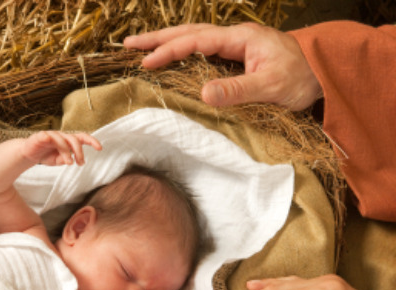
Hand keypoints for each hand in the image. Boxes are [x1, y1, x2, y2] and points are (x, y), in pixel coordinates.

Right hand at [21, 131, 101, 165]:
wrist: (27, 154)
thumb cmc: (45, 155)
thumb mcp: (57, 161)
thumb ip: (65, 160)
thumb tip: (72, 160)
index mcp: (67, 140)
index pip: (82, 138)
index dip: (91, 141)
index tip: (100, 148)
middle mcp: (61, 136)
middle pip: (74, 140)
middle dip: (79, 152)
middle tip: (80, 163)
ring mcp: (51, 135)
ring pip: (63, 140)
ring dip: (67, 152)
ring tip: (69, 163)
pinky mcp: (40, 136)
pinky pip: (46, 135)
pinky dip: (48, 137)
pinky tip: (48, 141)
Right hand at [124, 23, 321, 110]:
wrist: (324, 73)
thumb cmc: (302, 78)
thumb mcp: (271, 87)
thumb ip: (237, 90)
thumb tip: (202, 94)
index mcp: (241, 38)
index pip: (196, 41)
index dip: (169, 51)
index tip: (146, 63)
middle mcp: (234, 37)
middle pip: (188, 32)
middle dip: (157, 39)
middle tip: (128, 45)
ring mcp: (235, 44)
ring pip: (193, 38)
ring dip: (166, 42)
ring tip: (141, 48)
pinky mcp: (236, 56)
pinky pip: (202, 49)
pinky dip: (181, 51)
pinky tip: (171, 58)